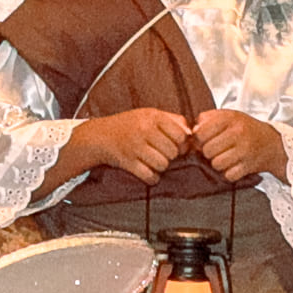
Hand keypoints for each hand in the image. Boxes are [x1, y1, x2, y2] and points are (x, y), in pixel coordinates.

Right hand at [66, 110, 193, 181]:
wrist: (100, 135)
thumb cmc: (129, 125)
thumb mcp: (150, 114)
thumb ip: (173, 120)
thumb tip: (191, 133)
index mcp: (152, 116)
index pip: (181, 134)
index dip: (182, 142)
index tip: (176, 144)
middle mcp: (143, 130)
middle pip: (173, 152)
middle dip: (170, 155)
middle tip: (162, 153)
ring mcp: (134, 147)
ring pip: (163, 165)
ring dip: (161, 167)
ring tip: (154, 161)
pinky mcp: (127, 162)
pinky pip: (150, 176)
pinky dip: (152, 177)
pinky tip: (148, 171)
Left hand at [188, 110, 285, 181]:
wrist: (272, 144)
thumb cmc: (246, 130)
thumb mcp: (229, 116)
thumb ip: (208, 118)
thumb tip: (193, 131)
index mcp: (230, 118)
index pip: (201, 132)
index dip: (199, 138)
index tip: (205, 139)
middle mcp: (238, 132)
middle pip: (207, 150)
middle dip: (209, 152)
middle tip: (217, 150)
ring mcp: (244, 150)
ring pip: (216, 164)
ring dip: (218, 163)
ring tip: (226, 157)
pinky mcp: (249, 165)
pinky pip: (228, 175)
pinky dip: (229, 173)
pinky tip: (234, 165)